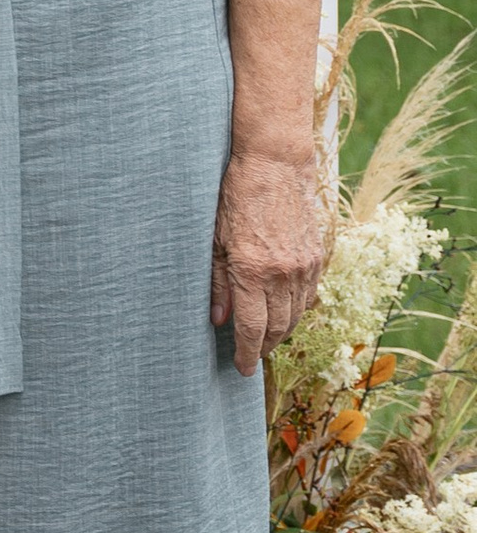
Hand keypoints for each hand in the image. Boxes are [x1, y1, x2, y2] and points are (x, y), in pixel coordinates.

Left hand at [211, 145, 324, 372]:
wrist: (275, 163)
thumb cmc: (236, 196)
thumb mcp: (214, 239)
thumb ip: (217, 283)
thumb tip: (219, 320)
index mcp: (252, 271)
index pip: (253, 329)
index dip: (248, 354)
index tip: (243, 369)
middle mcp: (282, 273)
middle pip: (278, 327)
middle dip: (264, 347)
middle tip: (252, 356)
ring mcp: (304, 265)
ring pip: (296, 314)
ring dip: (282, 332)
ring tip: (267, 339)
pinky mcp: (317, 255)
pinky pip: (310, 294)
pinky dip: (298, 309)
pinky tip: (286, 313)